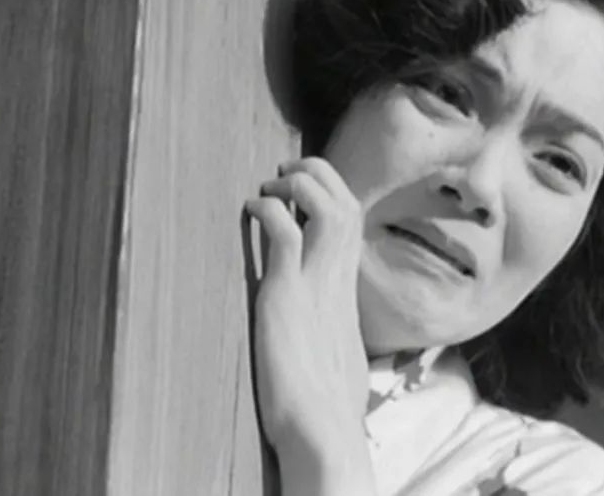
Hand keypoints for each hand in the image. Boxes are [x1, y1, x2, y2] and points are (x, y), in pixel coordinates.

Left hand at [243, 157, 372, 492]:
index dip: (329, 192)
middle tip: (284, 173)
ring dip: (299, 184)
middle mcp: (339, 280)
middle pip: (347, 203)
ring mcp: (316, 286)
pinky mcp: (286, 298)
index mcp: (347, 289)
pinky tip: (252, 210)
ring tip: (272, 185)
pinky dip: (270, 211)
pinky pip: (286, 235)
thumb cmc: (325, 402)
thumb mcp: (333, 349)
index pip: (351, 221)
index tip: (299, 188)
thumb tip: (319, 319)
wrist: (324, 431)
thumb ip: (327, 322)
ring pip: (329, 208)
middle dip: (317, 173)